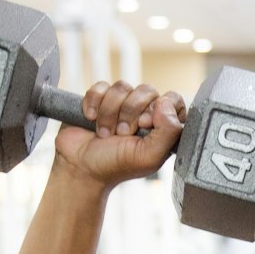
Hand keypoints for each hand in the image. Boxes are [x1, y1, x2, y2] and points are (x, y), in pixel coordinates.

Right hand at [54, 80, 185, 184]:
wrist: (80, 167)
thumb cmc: (115, 165)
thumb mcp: (149, 157)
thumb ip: (168, 132)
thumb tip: (167, 103)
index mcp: (161, 127)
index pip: (173, 100)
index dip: (159, 108)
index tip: (144, 125)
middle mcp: (144, 112)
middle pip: (146, 90)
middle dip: (130, 113)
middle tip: (122, 134)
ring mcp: (121, 104)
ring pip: (122, 87)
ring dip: (110, 112)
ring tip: (105, 134)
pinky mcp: (99, 99)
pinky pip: (101, 86)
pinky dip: (94, 103)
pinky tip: (91, 119)